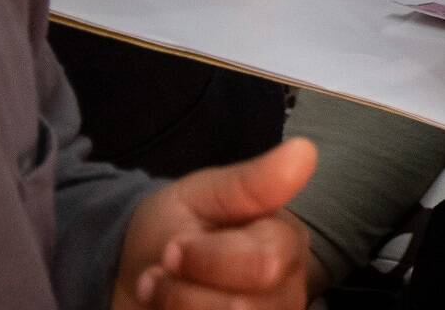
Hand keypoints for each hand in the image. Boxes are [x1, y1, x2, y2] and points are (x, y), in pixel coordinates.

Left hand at [113, 135, 316, 308]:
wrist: (140, 272)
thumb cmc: (179, 227)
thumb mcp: (204, 195)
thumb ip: (252, 183)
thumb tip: (304, 151)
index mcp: (287, 243)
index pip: (264, 265)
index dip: (205, 260)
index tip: (171, 248)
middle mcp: (288, 291)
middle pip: (242, 309)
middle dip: (183, 292)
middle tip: (160, 273)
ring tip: (160, 294)